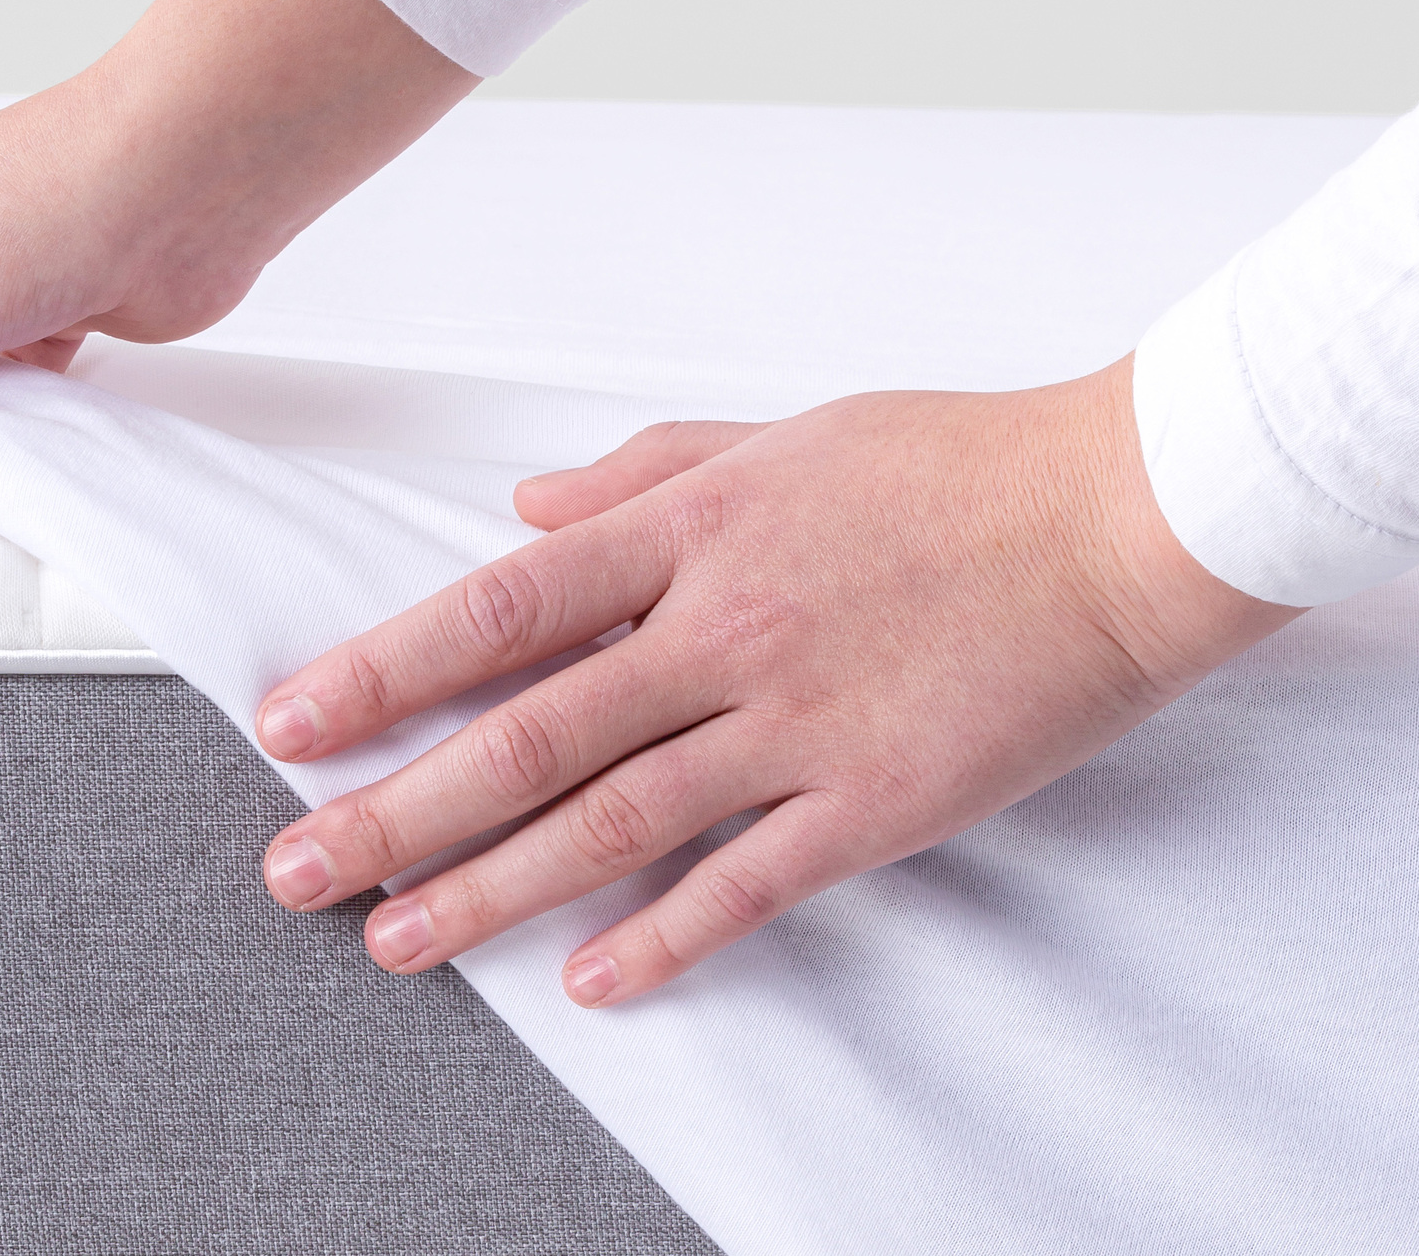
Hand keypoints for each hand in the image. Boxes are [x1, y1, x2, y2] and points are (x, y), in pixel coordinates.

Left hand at [253, 356, 1300, 1006]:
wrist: (1122, 513)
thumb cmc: (954, 466)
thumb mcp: (778, 437)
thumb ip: (642, 473)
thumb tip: (524, 508)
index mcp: (687, 534)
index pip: (496, 612)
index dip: (383, 670)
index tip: (296, 720)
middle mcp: (720, 632)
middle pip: (524, 736)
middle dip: (395, 808)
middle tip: (298, 868)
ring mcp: (794, 723)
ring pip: (609, 823)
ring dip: (489, 890)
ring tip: (395, 939)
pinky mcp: (872, 802)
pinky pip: (744, 884)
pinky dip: (661, 938)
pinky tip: (586, 981)